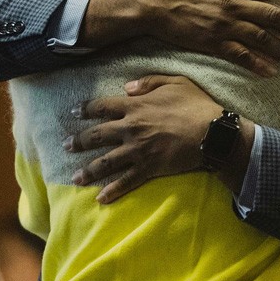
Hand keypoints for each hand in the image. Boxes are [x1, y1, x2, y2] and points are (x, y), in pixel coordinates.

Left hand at [65, 75, 254, 202]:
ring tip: (75, 178)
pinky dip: (112, 191)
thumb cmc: (196, 105)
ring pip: (106, 162)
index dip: (86, 108)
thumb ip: (149, 81)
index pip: (102, 106)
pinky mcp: (149, 168)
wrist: (212, 133)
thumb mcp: (175, 82)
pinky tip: (100, 199)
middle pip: (97, 135)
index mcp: (135, 106)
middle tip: (66, 146)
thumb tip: (127, 87)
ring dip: (89, 171)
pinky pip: (126, 181)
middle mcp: (131, 128)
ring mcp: (138, 150)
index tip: (74, 112)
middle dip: (79, 141)